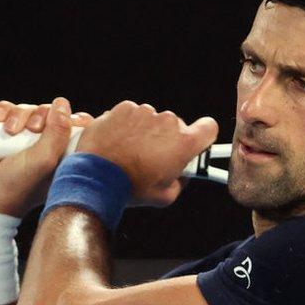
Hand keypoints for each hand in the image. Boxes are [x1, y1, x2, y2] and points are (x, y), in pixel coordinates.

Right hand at [0, 98, 93, 216]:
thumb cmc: (17, 184)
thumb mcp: (44, 159)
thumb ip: (58, 131)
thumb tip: (62, 102)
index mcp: (65, 155)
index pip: (80, 127)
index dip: (74, 118)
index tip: (67, 121)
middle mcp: (47, 146)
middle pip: (51, 113)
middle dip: (40, 115)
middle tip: (32, 129)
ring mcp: (25, 140)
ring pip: (28, 110)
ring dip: (17, 114)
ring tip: (8, 130)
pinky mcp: (3, 134)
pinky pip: (7, 110)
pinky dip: (2, 111)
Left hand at [75, 100, 217, 206]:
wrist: (94, 176)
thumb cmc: (130, 188)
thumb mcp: (165, 196)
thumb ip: (181, 181)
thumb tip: (181, 174)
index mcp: (184, 143)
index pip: (209, 128)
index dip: (203, 136)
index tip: (196, 144)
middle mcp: (168, 122)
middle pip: (177, 126)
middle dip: (168, 139)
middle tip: (153, 158)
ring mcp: (145, 112)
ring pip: (153, 120)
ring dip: (147, 132)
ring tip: (131, 151)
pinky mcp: (125, 108)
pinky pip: (133, 115)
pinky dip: (128, 125)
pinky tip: (119, 142)